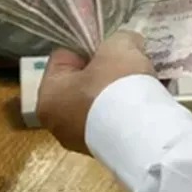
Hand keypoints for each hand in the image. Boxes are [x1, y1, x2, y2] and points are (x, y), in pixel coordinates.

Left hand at [36, 31, 154, 153]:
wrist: (144, 138)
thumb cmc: (117, 88)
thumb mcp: (118, 47)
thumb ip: (119, 39)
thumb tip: (128, 43)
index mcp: (47, 96)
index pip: (64, 57)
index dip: (90, 48)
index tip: (112, 49)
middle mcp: (56, 122)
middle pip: (81, 82)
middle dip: (105, 71)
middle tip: (128, 65)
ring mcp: (79, 140)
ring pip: (98, 103)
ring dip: (117, 92)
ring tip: (141, 84)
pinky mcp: (104, 151)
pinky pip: (113, 122)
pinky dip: (126, 112)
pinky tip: (144, 104)